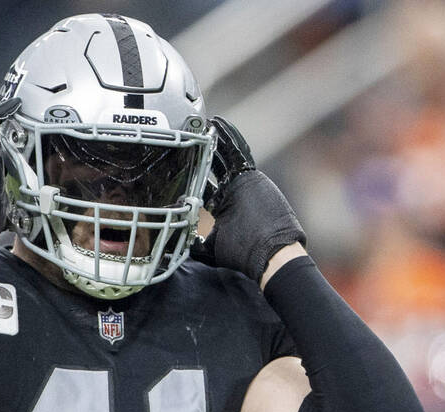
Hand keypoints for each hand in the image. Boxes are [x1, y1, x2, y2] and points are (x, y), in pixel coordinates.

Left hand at [190, 117, 305, 282]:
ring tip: (203, 124)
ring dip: (215, 140)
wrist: (271, 253)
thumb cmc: (244, 254)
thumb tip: (173, 245)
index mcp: (223, 205)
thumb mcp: (212, 249)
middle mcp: (233, 190)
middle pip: (214, 167)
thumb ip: (193, 245)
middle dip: (203, 152)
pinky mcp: (251, 176)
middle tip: (190, 135)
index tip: (176, 166)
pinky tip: (219, 125)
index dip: (192, 175)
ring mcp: (243, 182)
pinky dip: (230, 138)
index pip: (204, 186)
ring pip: (226, 156)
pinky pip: (239, 152)